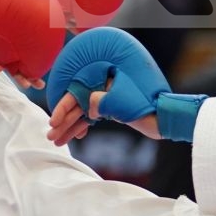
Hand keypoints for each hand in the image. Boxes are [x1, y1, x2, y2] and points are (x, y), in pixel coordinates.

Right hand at [45, 78, 161, 144]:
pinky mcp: (111, 106)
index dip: (63, 108)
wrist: (165, 117)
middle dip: (64, 121)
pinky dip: (84, 126)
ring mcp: (107, 94)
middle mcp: (103, 82)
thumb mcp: (119, 103)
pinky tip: (75, 137)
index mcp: (104, 74)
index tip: (54, 123)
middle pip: (77, 102)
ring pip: (83, 111)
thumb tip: (88, 109)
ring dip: (71, 126)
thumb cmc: (146, 105)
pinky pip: (92, 116)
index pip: (77, 91)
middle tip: (51, 136)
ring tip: (57, 141)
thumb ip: (99, 103)